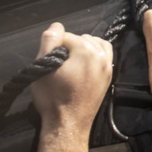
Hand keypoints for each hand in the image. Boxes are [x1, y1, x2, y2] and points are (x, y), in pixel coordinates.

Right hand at [24, 23, 113, 151]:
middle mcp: (101, 55)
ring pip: (94, 44)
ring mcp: (107, 67)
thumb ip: (49, 40)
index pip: (65, 36)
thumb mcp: (43, 67)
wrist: (67, 125)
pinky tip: (83, 62)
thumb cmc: (53, 97)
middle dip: (68, 47)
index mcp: (86, 50)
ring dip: (82, 48)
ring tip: (69, 62)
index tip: (49, 62)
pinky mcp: (108, 77)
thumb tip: (57, 25)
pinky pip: (104, 54)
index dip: (53, 47)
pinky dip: (95, 53)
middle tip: (58, 64)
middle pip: (80, 39)